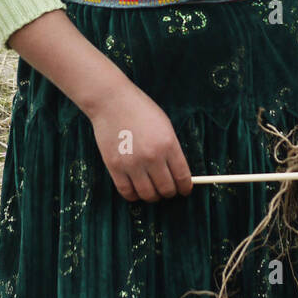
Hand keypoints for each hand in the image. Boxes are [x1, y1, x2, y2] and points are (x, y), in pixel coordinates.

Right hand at [84, 85, 192, 202]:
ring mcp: (132, 163)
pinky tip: (136, 189)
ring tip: (152, 191)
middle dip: (170, 193)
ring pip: (148, 195)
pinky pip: (127, 192)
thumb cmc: (140, 110)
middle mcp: (152, 157)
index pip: (182, 177)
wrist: (111, 101)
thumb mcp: (164, 126)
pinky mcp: (115, 167)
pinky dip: (134, 195)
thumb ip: (172, 149)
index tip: (184, 190)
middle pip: (166, 189)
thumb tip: (178, 173)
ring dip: (153, 196)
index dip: (185, 188)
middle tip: (168, 190)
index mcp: (168, 144)